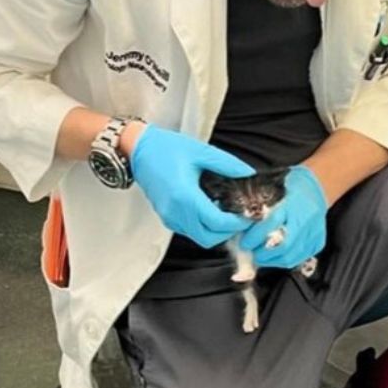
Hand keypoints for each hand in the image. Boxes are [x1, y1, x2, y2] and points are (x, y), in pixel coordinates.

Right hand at [130, 126, 254, 247]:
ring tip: (227, 212)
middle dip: (228, 232)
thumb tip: (248, 173)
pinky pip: (189, 230)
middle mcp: (175, 212)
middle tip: (240, 217)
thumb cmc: (166, 149)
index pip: (217, 224)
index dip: (237, 223)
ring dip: (215, 230)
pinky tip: (210, 208)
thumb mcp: (202, 152)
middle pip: (209, 239)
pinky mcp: (166, 217)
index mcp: (185, 197)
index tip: (248, 215)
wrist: (139, 149)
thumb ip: (228, 164)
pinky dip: (203, 226)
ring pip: (198, 237)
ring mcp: (169, 217)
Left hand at [240, 165, 327, 268]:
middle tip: (251, 252)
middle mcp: (306, 219)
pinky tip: (275, 256)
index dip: (255, 236)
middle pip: (283, 246)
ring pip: (291, 257)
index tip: (244, 242)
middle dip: (262, 254)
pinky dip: (284, 260)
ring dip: (272, 260)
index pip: (272, 223)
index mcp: (294, 202)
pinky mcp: (319, 242)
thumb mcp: (274, 186)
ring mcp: (314, 232)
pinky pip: (299, 258)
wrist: (319, 185)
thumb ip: (260, 204)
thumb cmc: (292, 184)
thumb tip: (241, 222)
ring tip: (260, 256)